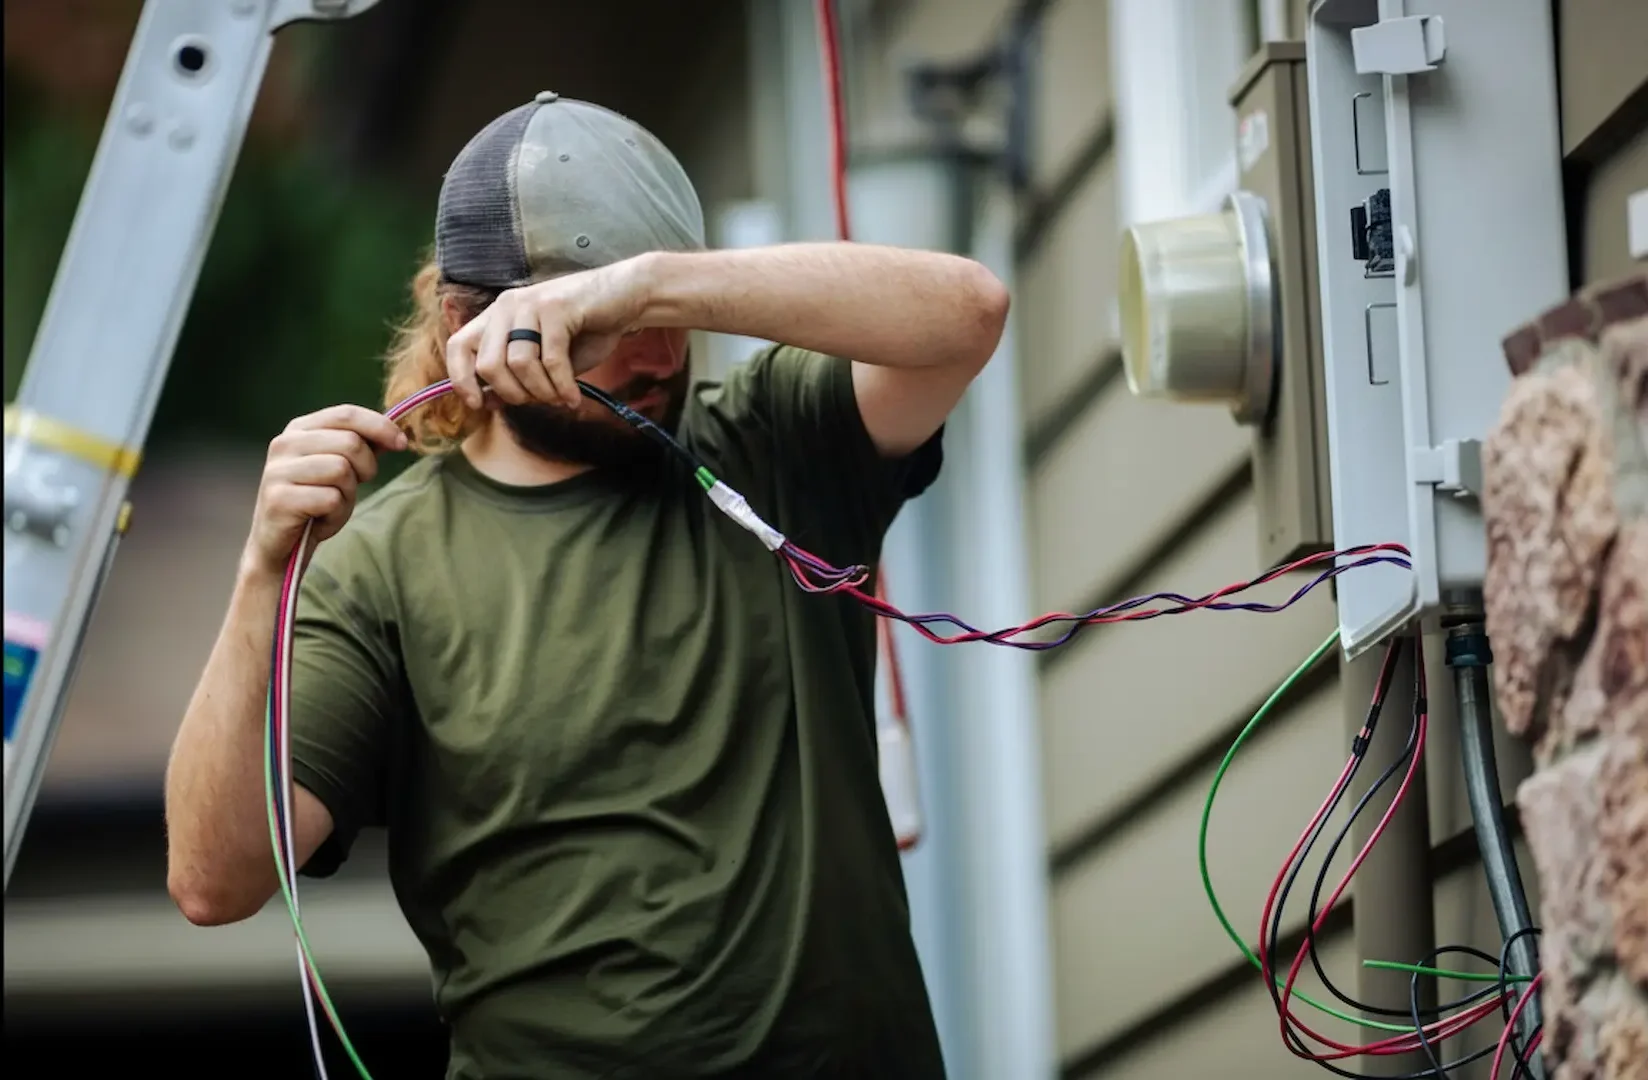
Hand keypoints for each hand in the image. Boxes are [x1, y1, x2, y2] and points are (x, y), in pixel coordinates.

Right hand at [243, 405, 406, 575]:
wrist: (283, 545)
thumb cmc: (317, 503)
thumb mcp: (343, 470)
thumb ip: (364, 447)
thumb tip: (397, 434)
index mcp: (299, 429)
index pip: (346, 414)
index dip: (379, 426)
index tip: (402, 443)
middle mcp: (284, 444)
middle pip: (350, 442)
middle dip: (365, 468)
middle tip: (350, 488)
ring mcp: (278, 471)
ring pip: (341, 470)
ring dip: (348, 494)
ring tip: (331, 505)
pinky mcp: (279, 499)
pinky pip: (331, 499)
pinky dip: (336, 515)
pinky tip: (321, 520)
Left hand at [444, 256, 654, 411]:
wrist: (626, 295)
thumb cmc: (587, 330)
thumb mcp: (546, 359)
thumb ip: (516, 376)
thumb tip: (487, 402)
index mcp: (498, 316)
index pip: (459, 346)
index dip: (461, 379)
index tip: (479, 404)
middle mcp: (507, 306)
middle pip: (489, 365)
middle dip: (513, 394)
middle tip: (540, 400)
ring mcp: (530, 304)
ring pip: (519, 364)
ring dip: (542, 392)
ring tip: (560, 397)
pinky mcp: (556, 308)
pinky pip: (551, 361)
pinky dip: (563, 387)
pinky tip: (574, 397)